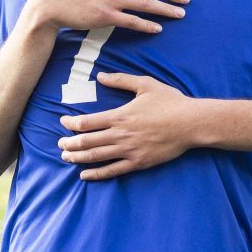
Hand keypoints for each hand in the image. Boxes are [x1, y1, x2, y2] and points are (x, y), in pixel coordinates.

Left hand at [58, 72, 196, 180]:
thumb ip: (121, 80)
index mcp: (119, 115)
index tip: (63, 123)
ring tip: (66, 157)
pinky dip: (96, 174)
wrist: (191, 123)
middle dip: (69, 144)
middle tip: (60, 144)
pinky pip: (113, 171)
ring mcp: (129, 150)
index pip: (86, 123)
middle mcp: (120, 135)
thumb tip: (101, 76)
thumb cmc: (170, 102)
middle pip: (86, 142)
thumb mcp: (145, 84)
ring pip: (96, 157)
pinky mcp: (138, 162)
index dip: (71, 124)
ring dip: (77, 158)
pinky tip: (85, 175)